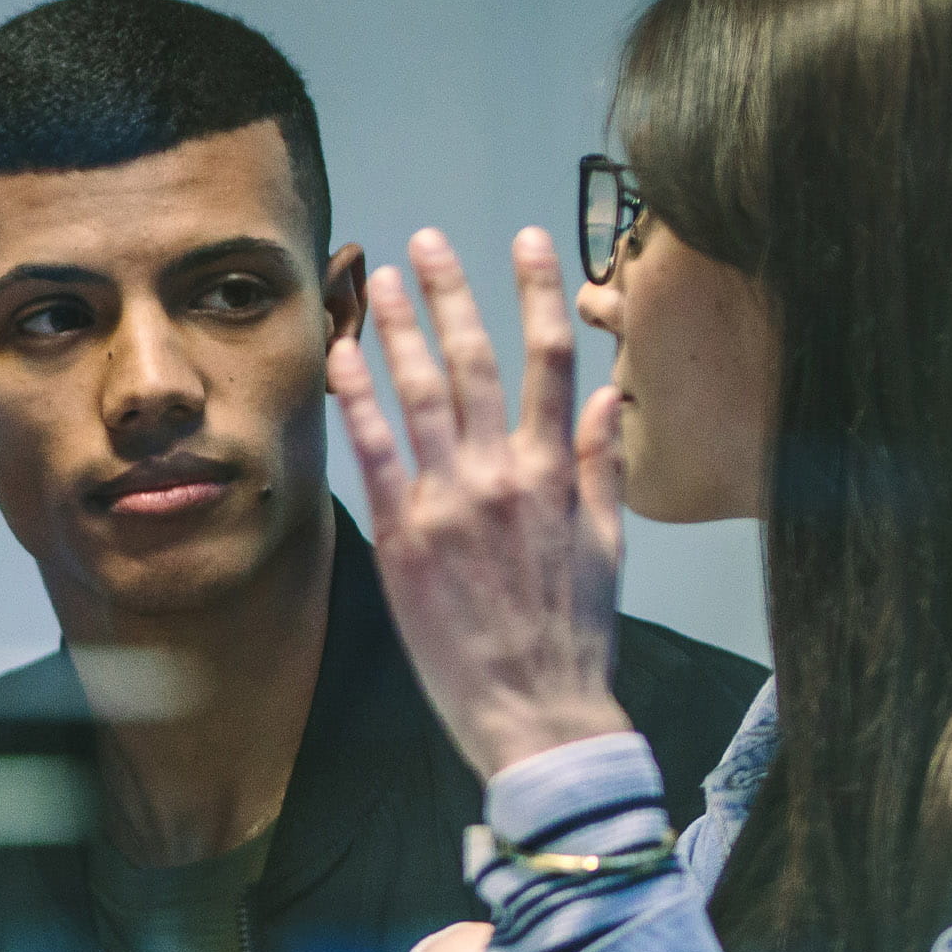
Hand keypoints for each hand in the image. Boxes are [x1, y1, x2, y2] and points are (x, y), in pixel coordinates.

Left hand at [327, 227, 637, 779]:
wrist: (535, 711)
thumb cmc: (572, 635)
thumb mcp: (608, 546)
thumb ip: (602, 467)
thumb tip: (611, 399)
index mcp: (559, 474)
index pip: (554, 361)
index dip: (538, 293)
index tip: (527, 241)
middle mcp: (505, 476)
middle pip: (476, 362)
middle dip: (452, 293)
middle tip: (426, 242)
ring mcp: (451, 503)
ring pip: (420, 395)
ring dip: (397, 329)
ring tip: (379, 279)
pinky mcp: (405, 537)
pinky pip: (375, 452)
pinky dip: (357, 398)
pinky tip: (341, 356)